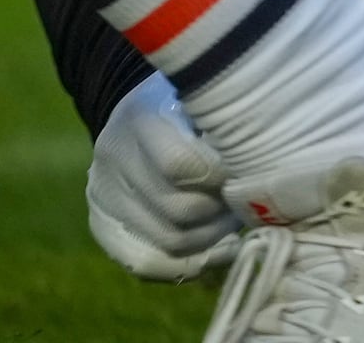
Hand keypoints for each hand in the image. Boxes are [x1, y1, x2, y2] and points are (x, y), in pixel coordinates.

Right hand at [88, 78, 236, 281]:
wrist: (146, 117)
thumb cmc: (196, 106)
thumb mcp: (213, 100)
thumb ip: (232, 127)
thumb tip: (261, 169)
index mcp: (142, 118)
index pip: (181, 166)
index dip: (224, 178)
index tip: (249, 173)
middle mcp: (113, 158)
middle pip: (180, 209)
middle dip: (224, 210)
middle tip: (248, 200)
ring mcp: (103, 194)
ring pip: (170, 241)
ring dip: (214, 237)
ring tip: (232, 217)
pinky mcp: (102, 224)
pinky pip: (146, 263)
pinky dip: (189, 264)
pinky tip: (218, 248)